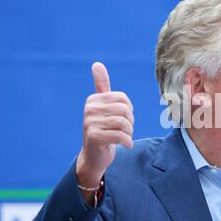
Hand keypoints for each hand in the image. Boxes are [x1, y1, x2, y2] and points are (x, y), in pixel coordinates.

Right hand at [76, 62, 133, 193]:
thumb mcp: (102, 107)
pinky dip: (127, 142)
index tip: (123, 119)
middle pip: (125, 111)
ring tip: (124, 137)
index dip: (129, 111)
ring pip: (124, 124)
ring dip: (129, 133)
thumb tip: (97, 64)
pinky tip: (125, 145)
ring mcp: (90, 123)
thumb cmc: (103, 129)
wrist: (94, 156)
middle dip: (130, 123)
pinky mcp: (94, 137)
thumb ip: (101, 86)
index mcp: (93, 100)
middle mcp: (89, 109)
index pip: (123, 99)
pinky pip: (121, 136)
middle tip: (125, 131)